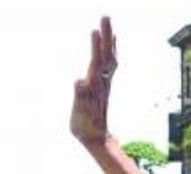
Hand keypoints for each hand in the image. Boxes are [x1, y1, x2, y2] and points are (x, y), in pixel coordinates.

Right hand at [70, 17, 115, 146]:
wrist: (99, 139)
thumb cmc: (86, 130)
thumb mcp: (79, 117)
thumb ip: (80, 98)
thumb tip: (79, 81)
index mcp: (95, 88)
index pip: (96, 63)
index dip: (95, 47)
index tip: (94, 30)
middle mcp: (102, 83)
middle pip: (106, 55)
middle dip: (106, 36)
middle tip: (105, 15)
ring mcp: (104, 83)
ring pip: (110, 58)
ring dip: (109, 40)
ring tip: (108, 24)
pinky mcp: (103, 85)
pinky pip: (109, 64)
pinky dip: (110, 51)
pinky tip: (110, 44)